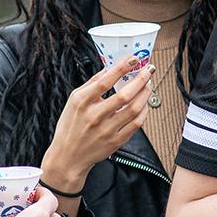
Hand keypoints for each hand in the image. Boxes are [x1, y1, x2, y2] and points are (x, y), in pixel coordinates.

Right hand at [41, 56, 155, 189]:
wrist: (68, 157)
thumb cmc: (70, 127)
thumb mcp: (73, 100)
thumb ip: (91, 83)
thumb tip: (108, 68)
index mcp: (82, 102)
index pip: (105, 81)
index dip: (121, 68)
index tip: (133, 59)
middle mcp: (94, 116)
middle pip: (124, 95)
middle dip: (140, 80)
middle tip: (148, 70)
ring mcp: (106, 130)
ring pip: (134, 109)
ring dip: (145, 94)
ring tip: (148, 85)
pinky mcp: (116, 141)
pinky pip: (136, 124)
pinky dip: (143, 111)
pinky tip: (144, 104)